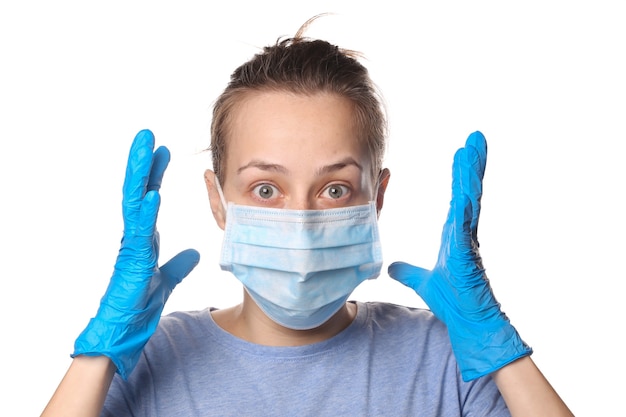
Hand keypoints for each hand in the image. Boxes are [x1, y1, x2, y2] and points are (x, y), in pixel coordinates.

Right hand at [72, 129, 199, 379]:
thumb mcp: (168, 278)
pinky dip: (145, 211)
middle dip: (143, 162)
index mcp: (144, 236)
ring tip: (145, 147)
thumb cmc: (139, 304)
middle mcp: (136, 234)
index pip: (150, 196)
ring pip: (133, 201)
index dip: (156, 173)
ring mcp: (132, 244)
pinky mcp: (132, 259)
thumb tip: (195, 253)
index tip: (164, 150)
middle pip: (138, 190)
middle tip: (147, 135)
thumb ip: (179, 264)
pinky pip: (139, 231)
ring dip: (140, 173)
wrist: (126, 329)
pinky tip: (151, 192)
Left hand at [388, 131, 530, 380]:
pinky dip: (466, 199)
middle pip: (469, 189)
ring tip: (475, 144)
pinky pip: (465, 219)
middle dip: (472, 162)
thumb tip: (392, 267)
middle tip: (476, 137)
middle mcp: (465, 232)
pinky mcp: (467, 250)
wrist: (468, 323)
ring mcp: (468, 239)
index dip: (461, 174)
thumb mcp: (423, 282)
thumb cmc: (454, 302)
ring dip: (472, 171)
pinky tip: (466, 182)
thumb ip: (408, 272)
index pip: (459, 196)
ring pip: (470, 197)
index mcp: (456, 234)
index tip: (462, 152)